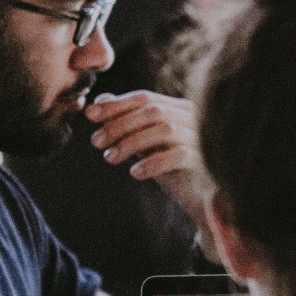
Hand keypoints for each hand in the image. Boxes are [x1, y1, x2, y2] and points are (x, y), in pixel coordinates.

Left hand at [85, 91, 208, 227]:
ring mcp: (201, 138)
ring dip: (130, 142)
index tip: (90, 115)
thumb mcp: (147, 142)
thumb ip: (128, 120)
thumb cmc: (174, 168)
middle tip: (96, 141)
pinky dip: (152, 162)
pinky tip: (135, 173)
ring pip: (164, 130)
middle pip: (152, 111)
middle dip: (119, 124)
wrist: (205, 198)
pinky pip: (177, 155)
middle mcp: (194, 118)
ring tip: (109, 158)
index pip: (145, 98)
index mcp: (180, 109)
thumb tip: (100, 101)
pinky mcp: (205, 161)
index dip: (116, 104)